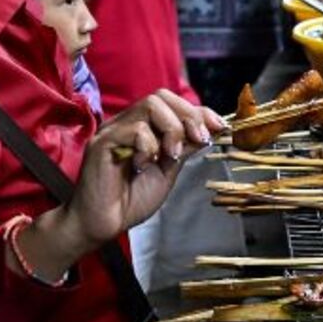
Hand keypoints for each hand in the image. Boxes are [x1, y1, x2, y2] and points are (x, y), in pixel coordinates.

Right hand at [18, 91, 224, 278]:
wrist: (103, 225)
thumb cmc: (131, 200)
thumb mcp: (168, 170)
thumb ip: (184, 147)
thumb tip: (210, 128)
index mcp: (141, 128)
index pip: (171, 102)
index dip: (198, 110)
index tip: (220, 126)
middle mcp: (125, 124)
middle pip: (160, 97)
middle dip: (188, 116)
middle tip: (200, 139)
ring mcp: (112, 131)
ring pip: (150, 106)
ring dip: (171, 130)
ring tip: (170, 156)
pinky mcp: (102, 143)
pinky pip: (134, 130)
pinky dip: (148, 146)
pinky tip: (143, 166)